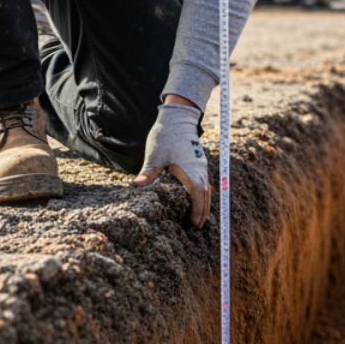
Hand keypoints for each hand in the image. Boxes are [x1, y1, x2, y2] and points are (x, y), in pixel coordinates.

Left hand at [131, 99, 210, 225]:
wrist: (178, 117)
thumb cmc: (166, 135)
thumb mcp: (155, 155)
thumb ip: (149, 172)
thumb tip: (137, 185)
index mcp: (190, 171)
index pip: (198, 196)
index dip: (197, 211)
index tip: (194, 223)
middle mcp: (199, 169)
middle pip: (206, 195)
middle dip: (202, 211)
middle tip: (197, 226)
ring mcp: (201, 165)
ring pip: (207, 188)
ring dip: (204, 202)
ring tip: (198, 216)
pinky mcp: (198, 161)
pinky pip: (204, 181)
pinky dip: (202, 193)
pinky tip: (196, 197)